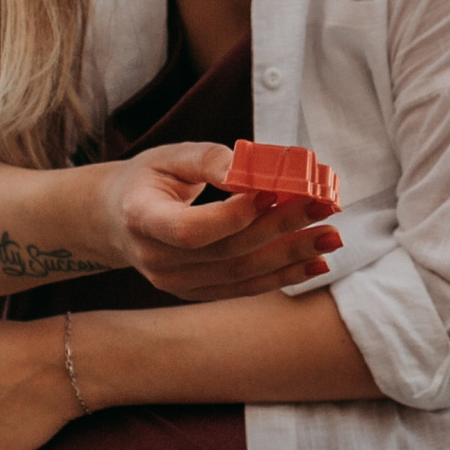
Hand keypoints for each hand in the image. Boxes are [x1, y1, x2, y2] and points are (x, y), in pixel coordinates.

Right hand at [97, 144, 341, 302]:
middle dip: (281, 229)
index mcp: (142, 219)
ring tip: (331, 237)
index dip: (233, 216)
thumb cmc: (150, 179)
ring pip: (241, 275)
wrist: (118, 218)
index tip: (273, 190)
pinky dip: (282, 277)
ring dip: (291, 257)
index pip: (190, 230)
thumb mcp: (168, 157)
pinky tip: (315, 264)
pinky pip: (243, 289)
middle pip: (226, 252)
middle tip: (324, 208)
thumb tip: (254, 169)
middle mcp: (157, 260)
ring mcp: (175, 283)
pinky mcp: (196, 293)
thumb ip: (209, 161)